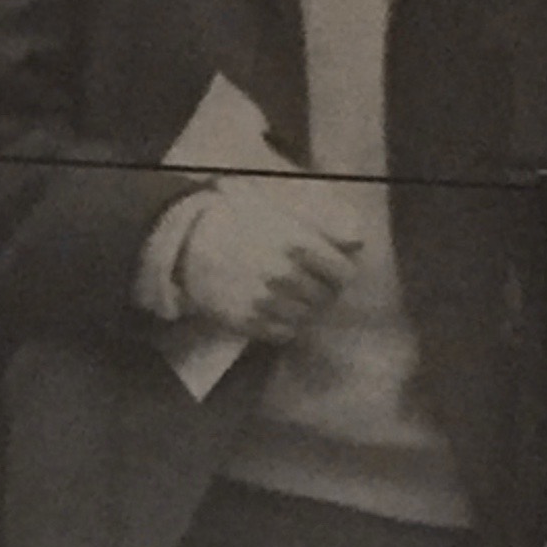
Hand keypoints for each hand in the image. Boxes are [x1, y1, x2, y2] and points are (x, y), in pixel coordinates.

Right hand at [176, 176, 364, 343]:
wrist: (187, 244)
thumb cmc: (235, 220)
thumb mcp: (279, 212)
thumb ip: (322, 227)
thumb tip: (359, 240)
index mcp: (298, 244)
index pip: (343, 273)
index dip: (340, 274)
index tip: (332, 274)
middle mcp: (287, 274)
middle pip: (326, 297)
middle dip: (322, 292)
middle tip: (309, 287)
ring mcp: (268, 301)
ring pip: (306, 317)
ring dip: (303, 310)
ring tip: (290, 299)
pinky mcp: (249, 321)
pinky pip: (283, 333)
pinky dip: (284, 326)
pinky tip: (275, 312)